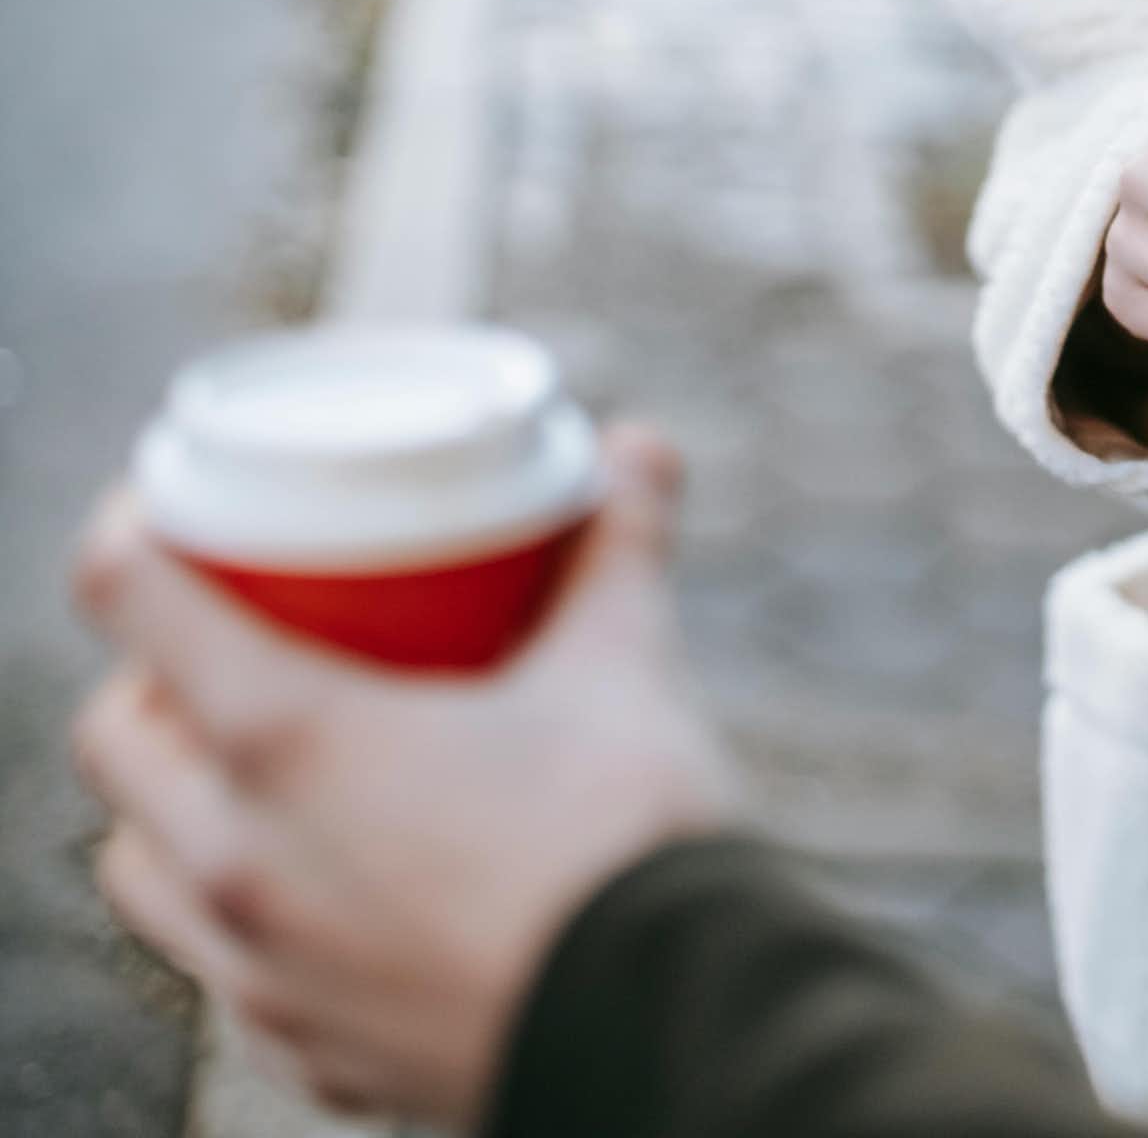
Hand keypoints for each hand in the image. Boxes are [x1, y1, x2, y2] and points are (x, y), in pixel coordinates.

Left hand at [69, 425, 734, 1127]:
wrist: (681, 1022)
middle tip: (240, 651)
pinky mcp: (313, 1053)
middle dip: (156, 682)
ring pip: (145, 871)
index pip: (131, 595)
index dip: (138, 529)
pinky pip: (234, 978)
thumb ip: (619, 548)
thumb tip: (638, 446)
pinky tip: (330, 901)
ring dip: (175, 808)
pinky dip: (252, 923)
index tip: (176, 512)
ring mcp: (265, 972)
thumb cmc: (635, 838)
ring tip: (261, 779)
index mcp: (287, 740)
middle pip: (114, 740)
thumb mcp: (626, 668)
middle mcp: (241, 860)